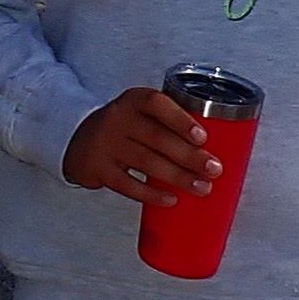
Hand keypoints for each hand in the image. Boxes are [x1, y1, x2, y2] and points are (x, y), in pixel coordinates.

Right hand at [60, 86, 218, 204]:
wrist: (79, 142)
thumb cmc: (125, 128)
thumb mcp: (140, 114)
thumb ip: (168, 123)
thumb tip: (218, 146)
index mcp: (134, 100)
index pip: (157, 104)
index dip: (180, 119)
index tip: (203, 137)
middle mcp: (118, 118)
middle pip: (157, 137)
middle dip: (189, 156)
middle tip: (214, 169)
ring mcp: (106, 144)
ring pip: (146, 162)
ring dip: (178, 176)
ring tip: (202, 187)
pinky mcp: (99, 168)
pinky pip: (128, 184)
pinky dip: (151, 194)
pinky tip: (171, 199)